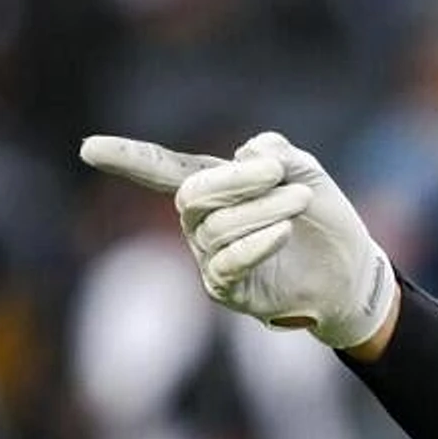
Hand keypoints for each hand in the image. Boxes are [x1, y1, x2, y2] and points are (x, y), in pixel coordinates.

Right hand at [79, 132, 395, 348]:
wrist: (350, 268)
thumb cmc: (320, 215)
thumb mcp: (304, 171)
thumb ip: (275, 154)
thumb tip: (246, 152)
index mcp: (212, 187)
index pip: (162, 169)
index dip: (128, 158)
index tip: (87, 149)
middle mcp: (200, 222)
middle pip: (192, 195)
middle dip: (236, 180)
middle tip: (279, 173)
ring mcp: (209, 258)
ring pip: (218, 227)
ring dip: (263, 208)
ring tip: (302, 200)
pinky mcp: (226, 289)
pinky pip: (228, 263)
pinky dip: (257, 242)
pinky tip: (284, 232)